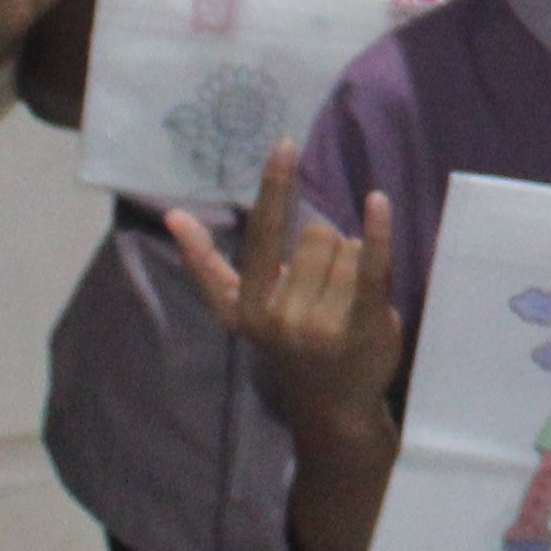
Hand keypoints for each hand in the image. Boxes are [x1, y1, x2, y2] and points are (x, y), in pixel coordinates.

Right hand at [168, 143, 405, 448]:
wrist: (334, 406)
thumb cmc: (288, 343)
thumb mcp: (243, 310)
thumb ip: (209, 265)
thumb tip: (173, 216)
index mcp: (249, 307)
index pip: (263, 234)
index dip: (275, 188)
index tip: (284, 143)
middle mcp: (281, 317)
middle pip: (317, 233)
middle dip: (328, 250)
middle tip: (328, 291)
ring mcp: (321, 325)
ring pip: (347, 246)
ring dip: (354, 261)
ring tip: (347, 301)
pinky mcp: (361, 328)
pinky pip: (370, 267)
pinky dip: (377, 232)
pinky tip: (377, 202)